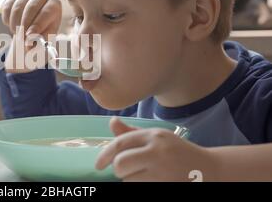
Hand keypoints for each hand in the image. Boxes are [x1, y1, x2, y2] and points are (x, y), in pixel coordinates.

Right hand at [1, 0, 61, 72]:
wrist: (33, 20)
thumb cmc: (43, 30)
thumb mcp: (46, 36)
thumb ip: (40, 41)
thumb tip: (29, 45)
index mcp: (54, 4)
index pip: (45, 13)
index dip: (37, 25)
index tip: (29, 36)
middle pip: (31, 8)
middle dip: (24, 25)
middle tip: (21, 38)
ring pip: (17, 8)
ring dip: (15, 24)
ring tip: (18, 34)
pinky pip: (7, 7)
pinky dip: (7, 20)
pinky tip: (13, 26)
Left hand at [95, 117, 218, 181]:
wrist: (211, 170)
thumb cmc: (178, 153)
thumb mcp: (157, 138)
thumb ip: (132, 133)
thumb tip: (111, 122)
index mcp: (154, 136)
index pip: (120, 144)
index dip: (104, 155)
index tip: (98, 165)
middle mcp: (158, 152)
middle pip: (121, 164)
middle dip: (119, 170)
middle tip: (128, 171)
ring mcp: (163, 172)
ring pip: (129, 181)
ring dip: (132, 181)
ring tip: (147, 176)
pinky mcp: (167, 185)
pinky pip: (140, 188)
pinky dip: (141, 186)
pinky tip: (152, 182)